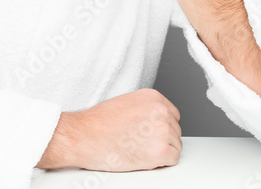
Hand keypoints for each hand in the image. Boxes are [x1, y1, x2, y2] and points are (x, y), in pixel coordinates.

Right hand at [38, 88, 181, 170]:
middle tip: (142, 143)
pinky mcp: (161, 150)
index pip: (172, 114)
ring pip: (175, 145)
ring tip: (139, 149)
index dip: (161, 126)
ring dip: (161, 150)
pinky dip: (160, 162)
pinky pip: (173, 159)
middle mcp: (160, 111)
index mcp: (153, 97)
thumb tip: (154, 121)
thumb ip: (145, 110)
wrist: (85, 136)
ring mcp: (162, 130)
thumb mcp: (126, 103)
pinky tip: (144, 158)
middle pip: (175, 130)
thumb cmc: (98, 123)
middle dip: (162, 139)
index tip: (153, 132)